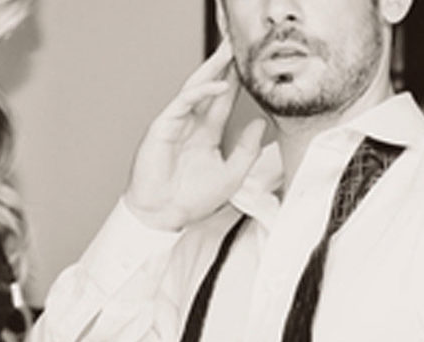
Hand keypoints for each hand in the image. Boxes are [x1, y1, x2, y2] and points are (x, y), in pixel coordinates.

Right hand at [124, 41, 266, 230]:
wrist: (164, 215)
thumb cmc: (192, 199)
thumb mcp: (231, 175)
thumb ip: (246, 150)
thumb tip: (260, 124)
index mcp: (206, 134)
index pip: (223, 102)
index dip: (236, 83)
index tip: (251, 67)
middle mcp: (191, 125)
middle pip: (209, 87)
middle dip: (223, 66)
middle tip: (238, 45)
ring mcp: (176, 124)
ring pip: (195, 88)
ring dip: (211, 69)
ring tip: (228, 51)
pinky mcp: (163, 127)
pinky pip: (183, 102)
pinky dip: (201, 92)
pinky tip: (219, 85)